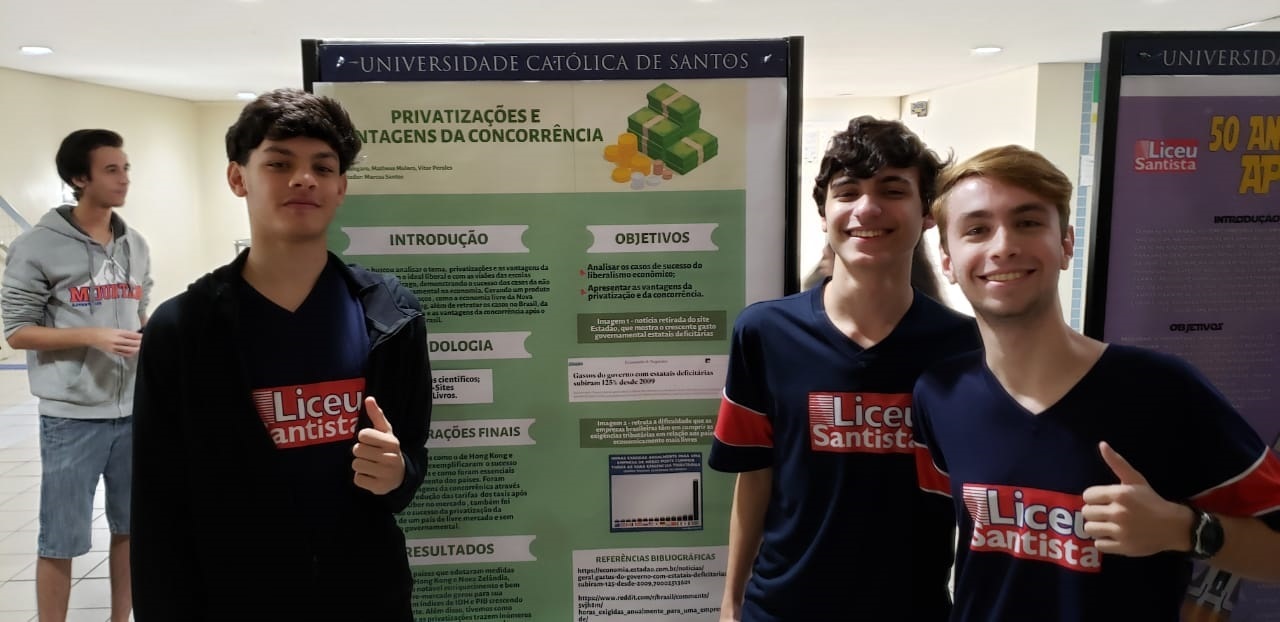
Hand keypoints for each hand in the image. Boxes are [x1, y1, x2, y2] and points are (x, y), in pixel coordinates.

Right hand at [88, 328, 141, 356]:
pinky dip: (130, 353)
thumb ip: (124, 333)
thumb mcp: (114, 329)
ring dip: (136, 349)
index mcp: (118, 332)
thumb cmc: (103, 331)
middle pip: (132, 343)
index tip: (145, 337)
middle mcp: (117, 339)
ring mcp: (114, 346)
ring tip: (142, 348)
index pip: (132, 335)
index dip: (140, 336)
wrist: (91, 336)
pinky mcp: (112, 351)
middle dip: (140, 343)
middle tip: (146, 343)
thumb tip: (135, 335)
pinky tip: (134, 353)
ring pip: (129, 349)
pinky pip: (123, 354)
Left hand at [352, 396, 404, 494]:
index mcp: (392, 442)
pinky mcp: (380, 487)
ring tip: (370, 464)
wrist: (401, 475)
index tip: (370, 441)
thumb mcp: (386, 432)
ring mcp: (386, 474)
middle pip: (357, 450)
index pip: (363, 435)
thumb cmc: (388, 449)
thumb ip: (376, 415)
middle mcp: (391, 457)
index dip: (363, 437)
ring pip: (356, 464)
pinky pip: (357, 479)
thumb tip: (368, 398)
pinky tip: (371, 476)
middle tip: (370, 454)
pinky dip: (361, 478)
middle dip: (360, 451)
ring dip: (359, 465)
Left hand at [1082, 441, 1192, 556]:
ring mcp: (1120, 531)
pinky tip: (1114, 536)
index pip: (1087, 496)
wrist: (1173, 526)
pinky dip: (1104, 542)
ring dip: (1097, 527)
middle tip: (1107, 513)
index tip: (1104, 500)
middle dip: (1095, 512)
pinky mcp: (1123, 548)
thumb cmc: (1151, 501)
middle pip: (1086, 512)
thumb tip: (1102, 444)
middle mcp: (1118, 512)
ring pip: (1089, 529)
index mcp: (1120, 494)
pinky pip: (1098, 545)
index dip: (1094, 498)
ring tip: (1109, 525)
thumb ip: (1117, 463)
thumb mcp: (1135, 480)